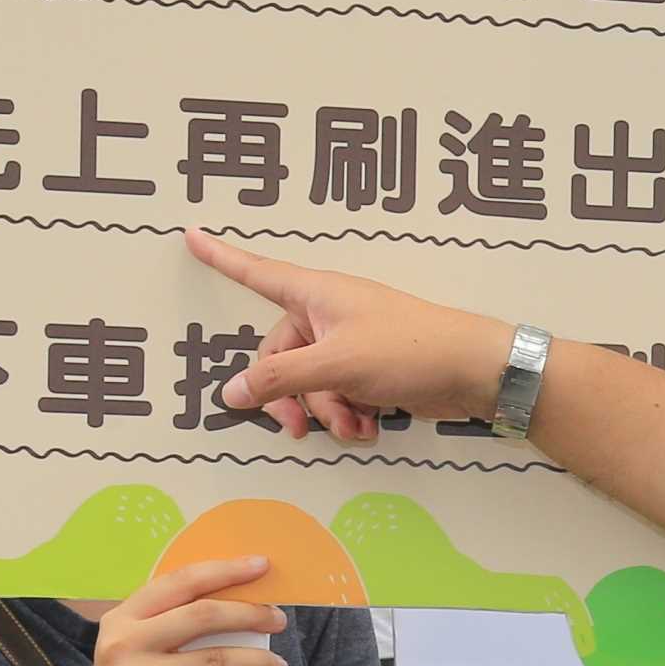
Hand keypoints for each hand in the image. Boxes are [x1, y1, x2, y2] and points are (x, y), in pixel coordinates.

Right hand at [73, 553, 287, 665]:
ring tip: (278, 665)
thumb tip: (240, 598)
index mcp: (123, 617)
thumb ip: (173, 621)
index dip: (224, 571)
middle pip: (202, 616)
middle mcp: (124, 642)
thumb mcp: (138, 646)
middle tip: (279, 620)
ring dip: (256, 659)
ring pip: (213, 659)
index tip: (261, 566)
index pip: (180, 583)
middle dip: (249, 614)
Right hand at [186, 229, 512, 442]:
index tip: (192, 235)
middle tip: (296, 430)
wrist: (473, 371)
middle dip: (290, 396)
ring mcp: (350, 341)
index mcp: (314, 294)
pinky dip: (349, 413)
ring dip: (326, 412)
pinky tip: (370, 429)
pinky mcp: (371, 369)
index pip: (256, 273)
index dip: (222, 257)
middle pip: (281, 356)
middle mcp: (328, 313)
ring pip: (311, 382)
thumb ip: (279, 380)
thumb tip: (230, 392)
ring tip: (354, 429)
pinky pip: (340, 392)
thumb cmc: (406, 351)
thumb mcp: (334, 366)